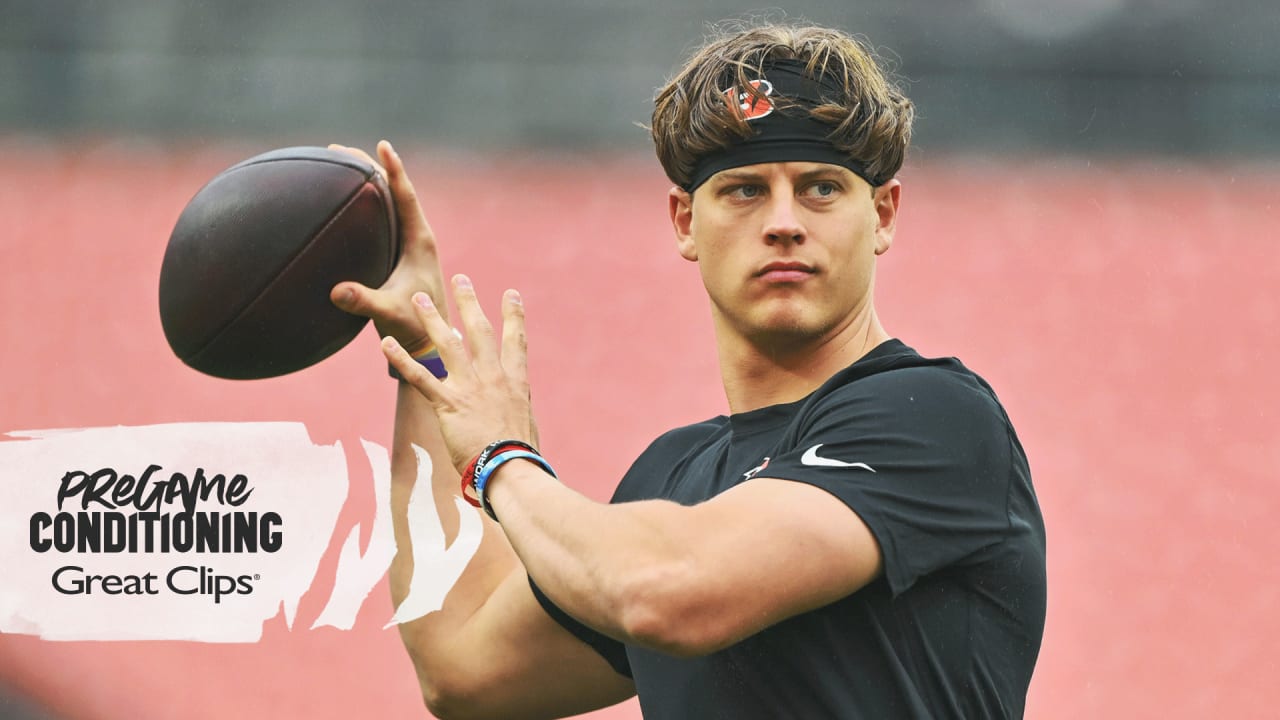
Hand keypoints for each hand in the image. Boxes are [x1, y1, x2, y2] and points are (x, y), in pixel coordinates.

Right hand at [328, 140, 446, 352]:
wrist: (429, 342)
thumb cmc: (415, 326)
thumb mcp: (390, 313)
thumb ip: (366, 301)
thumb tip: (337, 292)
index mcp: (420, 242)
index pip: (407, 197)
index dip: (395, 170)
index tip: (384, 144)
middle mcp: (416, 237)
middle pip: (394, 192)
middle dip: (370, 168)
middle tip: (338, 149)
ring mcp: (407, 245)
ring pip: (388, 204)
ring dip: (366, 183)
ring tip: (337, 165)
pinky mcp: (397, 255)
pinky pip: (381, 221)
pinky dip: (363, 205)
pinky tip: (343, 203)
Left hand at [383, 275, 539, 473]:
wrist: (511, 469)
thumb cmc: (521, 456)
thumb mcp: (526, 424)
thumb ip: (517, 409)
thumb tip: (516, 409)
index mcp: (516, 382)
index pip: (516, 340)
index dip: (513, 315)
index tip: (510, 293)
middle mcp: (493, 377)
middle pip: (480, 330)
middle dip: (468, 301)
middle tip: (459, 278)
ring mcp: (470, 388)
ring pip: (448, 344)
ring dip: (431, 319)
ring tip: (418, 299)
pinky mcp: (448, 404)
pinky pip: (420, 376)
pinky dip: (400, 359)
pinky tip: (385, 343)